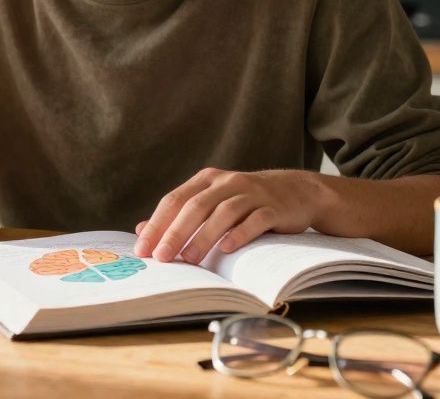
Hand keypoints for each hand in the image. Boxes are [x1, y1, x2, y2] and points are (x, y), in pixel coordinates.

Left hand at [132, 169, 326, 263]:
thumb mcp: (212, 201)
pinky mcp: (274, 207)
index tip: (142, 248)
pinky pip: (255, 220)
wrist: (297, 192)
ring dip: (204, 236)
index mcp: (207, 180)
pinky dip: (240, 233)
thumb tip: (141, 230)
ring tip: (189, 259)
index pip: (174, 200)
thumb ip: (180, 214)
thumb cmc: (247, 201)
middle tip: (161, 257)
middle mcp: (227, 182)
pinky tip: (227, 248)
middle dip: (176, 232)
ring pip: (223, 213)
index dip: (156, 224)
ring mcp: (252, 193)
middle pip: (195, 206)